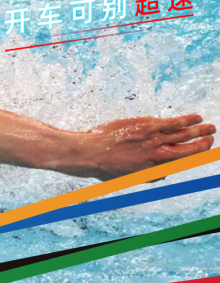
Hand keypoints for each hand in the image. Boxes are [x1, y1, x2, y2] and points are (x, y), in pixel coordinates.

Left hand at [77, 114, 214, 179]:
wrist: (90, 153)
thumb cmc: (105, 166)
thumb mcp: (129, 178)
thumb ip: (150, 175)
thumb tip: (166, 173)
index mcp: (155, 170)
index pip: (180, 164)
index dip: (193, 158)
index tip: (201, 154)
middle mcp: (158, 156)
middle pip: (188, 150)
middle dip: (202, 145)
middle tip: (212, 139)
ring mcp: (154, 140)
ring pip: (183, 135)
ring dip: (199, 131)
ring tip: (212, 128)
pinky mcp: (147, 126)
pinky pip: (173, 123)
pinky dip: (187, 120)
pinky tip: (196, 118)